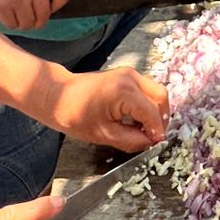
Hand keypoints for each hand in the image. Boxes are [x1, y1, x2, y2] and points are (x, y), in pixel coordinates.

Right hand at [0, 0, 71, 30]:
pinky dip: (10, 21)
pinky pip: (12, 25)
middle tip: (28, 9)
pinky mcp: (2, 6)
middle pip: (44, 17)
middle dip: (37, 18)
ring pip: (28, 24)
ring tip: (17, 8)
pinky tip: (7, 9)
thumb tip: (55, 10)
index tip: (50, 3)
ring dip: (23, 21)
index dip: (58, 3)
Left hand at [42, 66, 168, 150]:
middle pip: (161, 96)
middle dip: (161, 118)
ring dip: (155, 111)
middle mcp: (131, 78)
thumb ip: (131, 140)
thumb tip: (150, 143)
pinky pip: (146, 89)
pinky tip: (137, 120)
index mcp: (125, 92)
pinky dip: (147, 104)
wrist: (58, 95)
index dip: (157, 131)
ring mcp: (129, 74)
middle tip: (154, 137)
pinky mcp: (126, 75)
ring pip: (155, 91)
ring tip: (145, 130)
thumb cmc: (74, 114)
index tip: (157, 145)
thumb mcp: (103, 134)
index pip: (153, 112)